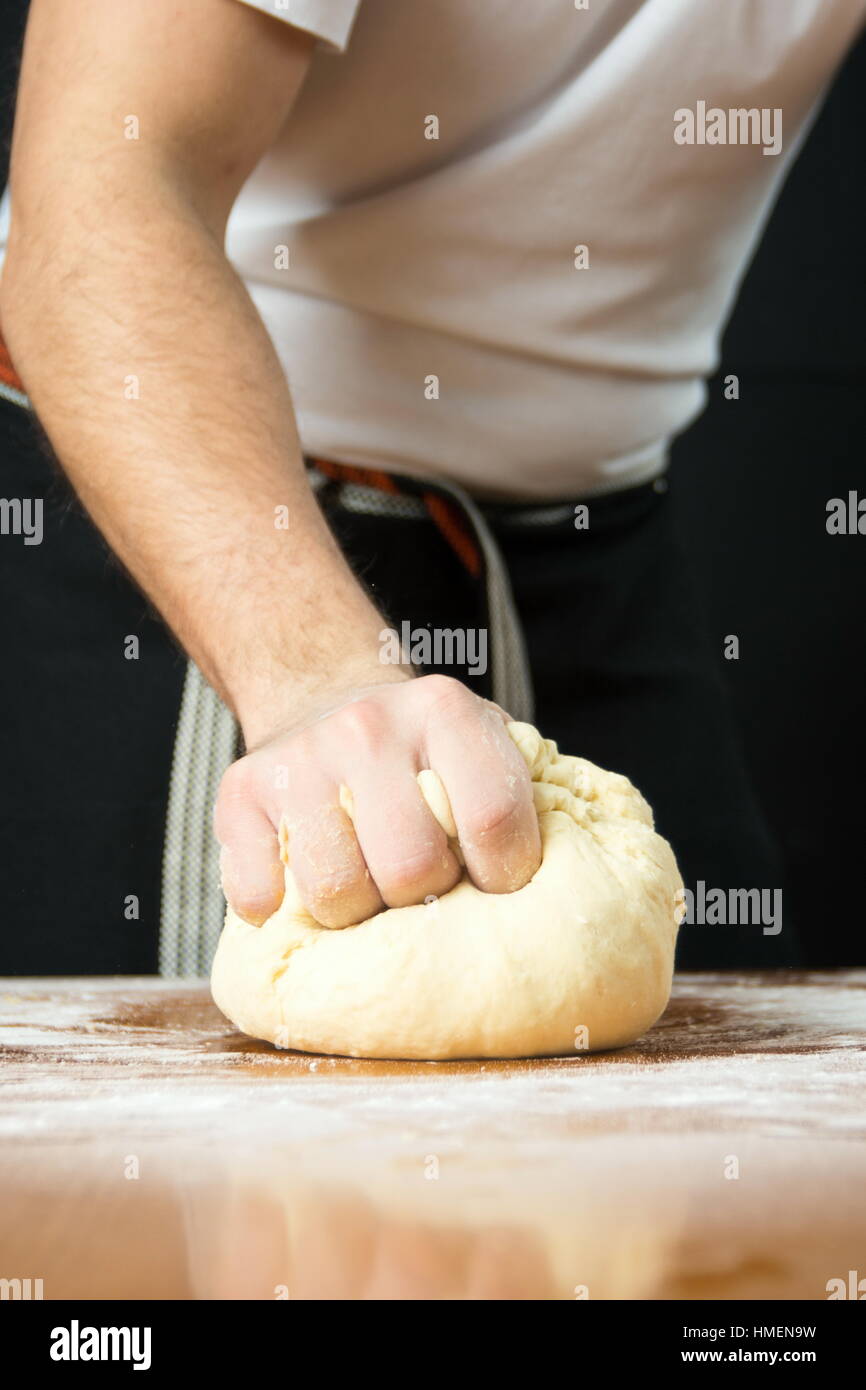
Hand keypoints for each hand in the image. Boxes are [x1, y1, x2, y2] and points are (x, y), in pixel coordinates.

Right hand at [214, 675, 541, 928]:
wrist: (325, 694)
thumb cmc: (425, 753)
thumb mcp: (480, 744)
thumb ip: (522, 797)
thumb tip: (575, 889)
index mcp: (446, 711)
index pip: (493, 818)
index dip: (505, 876)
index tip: (495, 883)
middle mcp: (369, 726)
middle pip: (411, 867)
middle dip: (425, 897)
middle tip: (423, 885)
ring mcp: (300, 758)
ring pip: (335, 891)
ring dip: (357, 911)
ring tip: (368, 888)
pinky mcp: (240, 792)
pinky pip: (257, 892)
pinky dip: (276, 909)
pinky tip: (298, 886)